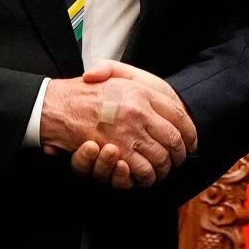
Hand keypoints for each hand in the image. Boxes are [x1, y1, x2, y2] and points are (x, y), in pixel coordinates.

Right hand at [41, 61, 195, 188]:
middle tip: (178, 160)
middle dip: (179, 154)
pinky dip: (148, 177)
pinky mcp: (119, 154)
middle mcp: (140, 112)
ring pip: (161, 158)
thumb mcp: (110, 72)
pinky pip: (143, 170)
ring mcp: (130, 134)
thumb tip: (151, 92)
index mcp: (142, 93)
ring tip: (163, 170)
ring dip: (164, 168)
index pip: (179, 116)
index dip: (189, 132)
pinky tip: (147, 175)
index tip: (191, 142)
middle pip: (174, 140)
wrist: (57, 105)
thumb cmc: (86, 92)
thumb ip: (130, 73)